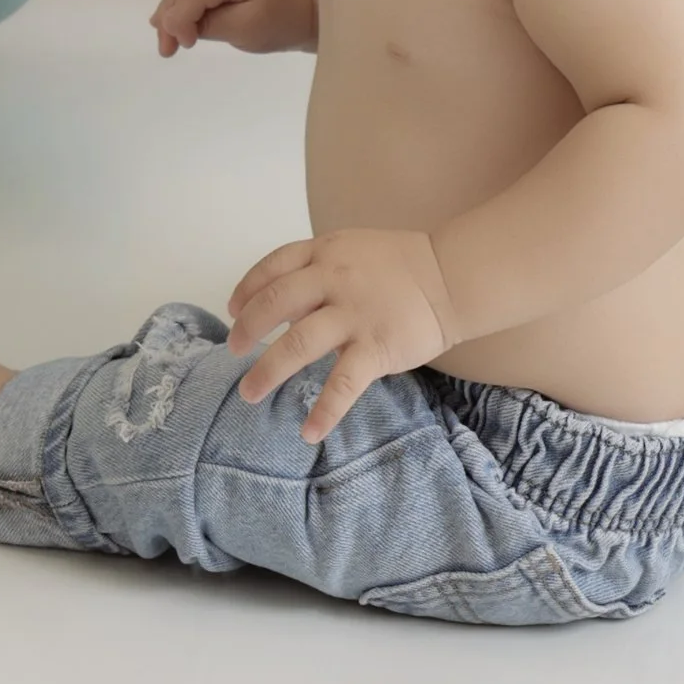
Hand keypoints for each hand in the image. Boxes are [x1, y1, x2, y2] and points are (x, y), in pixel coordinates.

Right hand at [152, 0, 315, 58]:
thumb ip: (207, 24)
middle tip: (168, 49)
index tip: (183, 46)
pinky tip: (175, 24)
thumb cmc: (282, 21)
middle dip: (169, 14)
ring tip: (168, 41)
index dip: (180, 19)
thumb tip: (171, 24)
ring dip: (171, 9)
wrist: (308, 10)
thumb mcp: (246, 29)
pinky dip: (181, 2)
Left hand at [225, 227, 453, 441]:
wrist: (450, 277)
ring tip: (250, 394)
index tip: (233, 311)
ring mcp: (354, 314)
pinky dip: (324, 411)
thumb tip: (283, 304)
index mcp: (326, 253)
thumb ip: (319, 271)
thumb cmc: (401, 265)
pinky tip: (309, 432)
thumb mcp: (352, 250)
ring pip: (298, 343)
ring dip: (269, 371)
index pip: (274, 266)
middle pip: (275, 303)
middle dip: (248, 330)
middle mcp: (333, 279)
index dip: (247, 289)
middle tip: (234, 351)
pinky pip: (343, 384)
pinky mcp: (376, 347)